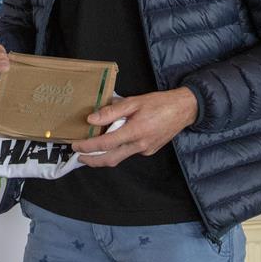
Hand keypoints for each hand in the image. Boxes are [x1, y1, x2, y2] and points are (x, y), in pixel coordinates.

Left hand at [71, 87, 198, 166]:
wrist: (184, 109)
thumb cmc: (159, 103)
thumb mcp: (134, 102)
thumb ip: (111, 111)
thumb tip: (91, 120)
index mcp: (135, 131)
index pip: (105, 144)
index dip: (88, 146)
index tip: (76, 145)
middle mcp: (140, 145)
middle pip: (110, 159)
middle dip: (92, 160)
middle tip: (78, 156)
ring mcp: (145, 150)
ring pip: (119, 157)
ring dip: (104, 156)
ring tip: (91, 149)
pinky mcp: (149, 151)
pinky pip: (129, 152)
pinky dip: (118, 148)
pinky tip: (114, 139)